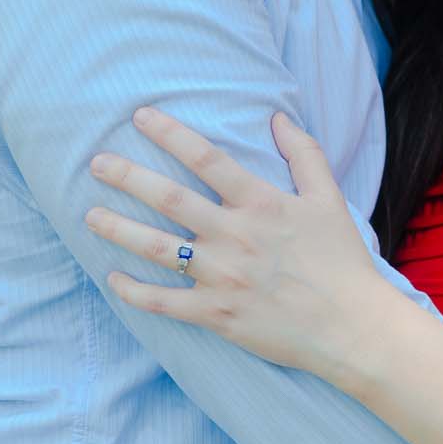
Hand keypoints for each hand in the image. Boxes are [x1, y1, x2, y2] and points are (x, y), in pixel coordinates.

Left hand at [86, 106, 383, 377]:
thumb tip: (276, 117)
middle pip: (169, 199)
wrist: (352, 327)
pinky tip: (114, 278)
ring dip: (120, 230)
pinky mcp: (217, 315)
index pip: (205, 159)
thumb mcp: (328, 198)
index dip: (170, 133)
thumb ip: (303, 154)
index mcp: (261, 203)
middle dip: (128, 177)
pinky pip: (165, 302)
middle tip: (96, 163)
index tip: (140, 117)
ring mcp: (223, 277)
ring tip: (91, 216)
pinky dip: (135, 291)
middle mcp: (235, 236)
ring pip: (158, 248)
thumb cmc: (341, 260)